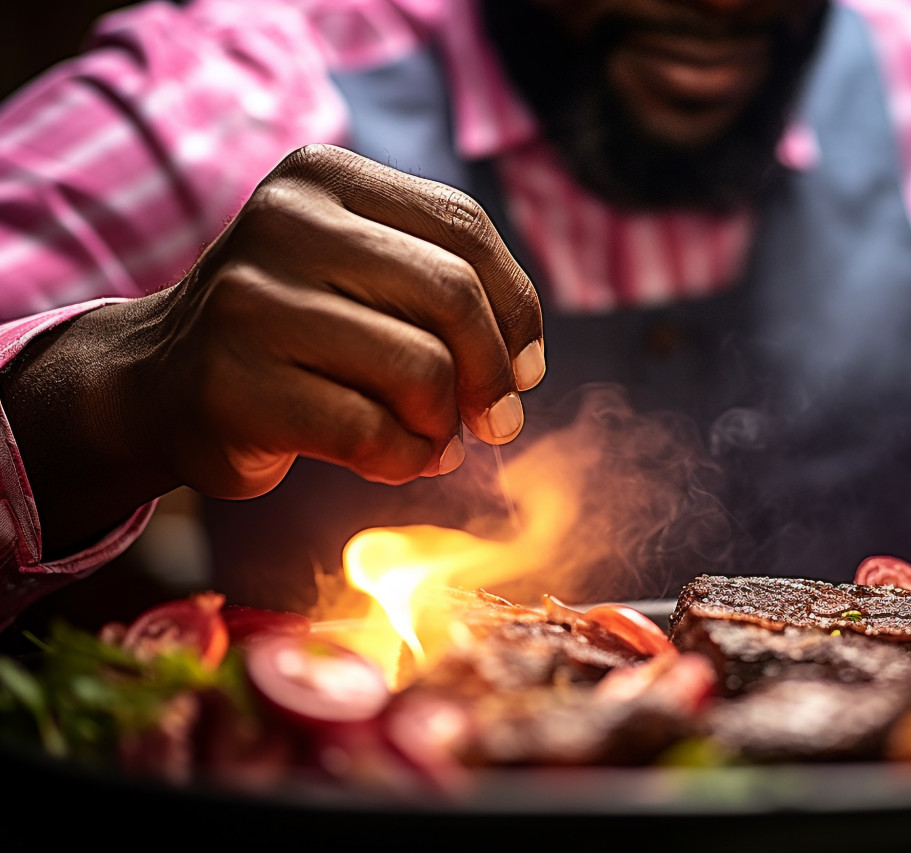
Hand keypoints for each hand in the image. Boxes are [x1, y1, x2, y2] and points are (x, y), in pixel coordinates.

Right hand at [0, 145, 543, 555]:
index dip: (517, 309)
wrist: (157, 383)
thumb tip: (523, 370)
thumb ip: (442, 291)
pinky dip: (405, 459)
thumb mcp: (359, 275)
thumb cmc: (292, 333)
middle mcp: (280, 223)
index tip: (526, 369)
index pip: (464, 228)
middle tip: (495, 421)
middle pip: (453, 294)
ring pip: (421, 368)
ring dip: (445, 424)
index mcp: (321, 177)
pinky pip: (372, 432)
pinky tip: (394, 459)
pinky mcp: (233, 388)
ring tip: (430, 438)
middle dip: (493, 373)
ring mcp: (248, 304)